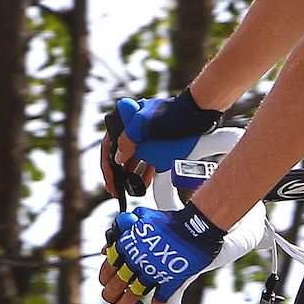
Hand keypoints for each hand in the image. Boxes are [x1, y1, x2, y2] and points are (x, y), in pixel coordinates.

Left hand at [97, 201, 226, 303]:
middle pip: (118, 283)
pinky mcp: (171, 281)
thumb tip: (112, 242)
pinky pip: (159, 300)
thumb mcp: (144, 217)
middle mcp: (138, 260)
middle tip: (110, 301)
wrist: (196, 226)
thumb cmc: (172, 220)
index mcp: (129, 245)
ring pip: (133, 294)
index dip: (105, 277)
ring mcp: (154, 272)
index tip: (105, 283)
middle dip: (110, 295)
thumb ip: (125, 228)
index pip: (109, 266)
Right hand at [101, 89, 223, 195]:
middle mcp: (133, 128)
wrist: (196, 113)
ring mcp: (145, 136)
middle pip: (119, 154)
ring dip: (129, 175)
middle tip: (116, 189)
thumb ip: (127, 140)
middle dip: (116, 174)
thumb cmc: (172, 114)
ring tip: (128, 189)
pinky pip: (146, 160)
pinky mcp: (158, 143)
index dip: (106, 165)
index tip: (110, 180)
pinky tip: (143, 183)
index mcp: (125, 119)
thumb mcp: (144, 125)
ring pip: (133, 159)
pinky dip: (144, 172)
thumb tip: (118, 158)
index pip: (109, 145)